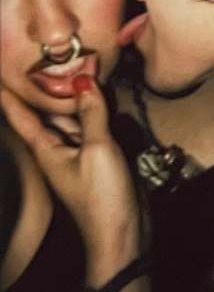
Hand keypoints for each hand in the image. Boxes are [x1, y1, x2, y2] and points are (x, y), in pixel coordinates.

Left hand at [0, 76, 140, 263]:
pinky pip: (93, 128)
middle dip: (48, 85)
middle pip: (49, 111)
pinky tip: (103, 95)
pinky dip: (96, 111)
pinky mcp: (100, 159)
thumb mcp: (97, 149)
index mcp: (46, 148)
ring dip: (76, 95)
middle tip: (48, 56)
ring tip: (77, 67)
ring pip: (73, 117)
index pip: (20, 115)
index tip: (0, 74)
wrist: (123, 235)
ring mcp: (79, 155)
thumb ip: (91, 113)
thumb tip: (83, 79)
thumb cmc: (101, 197)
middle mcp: (58, 149)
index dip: (8, 95)